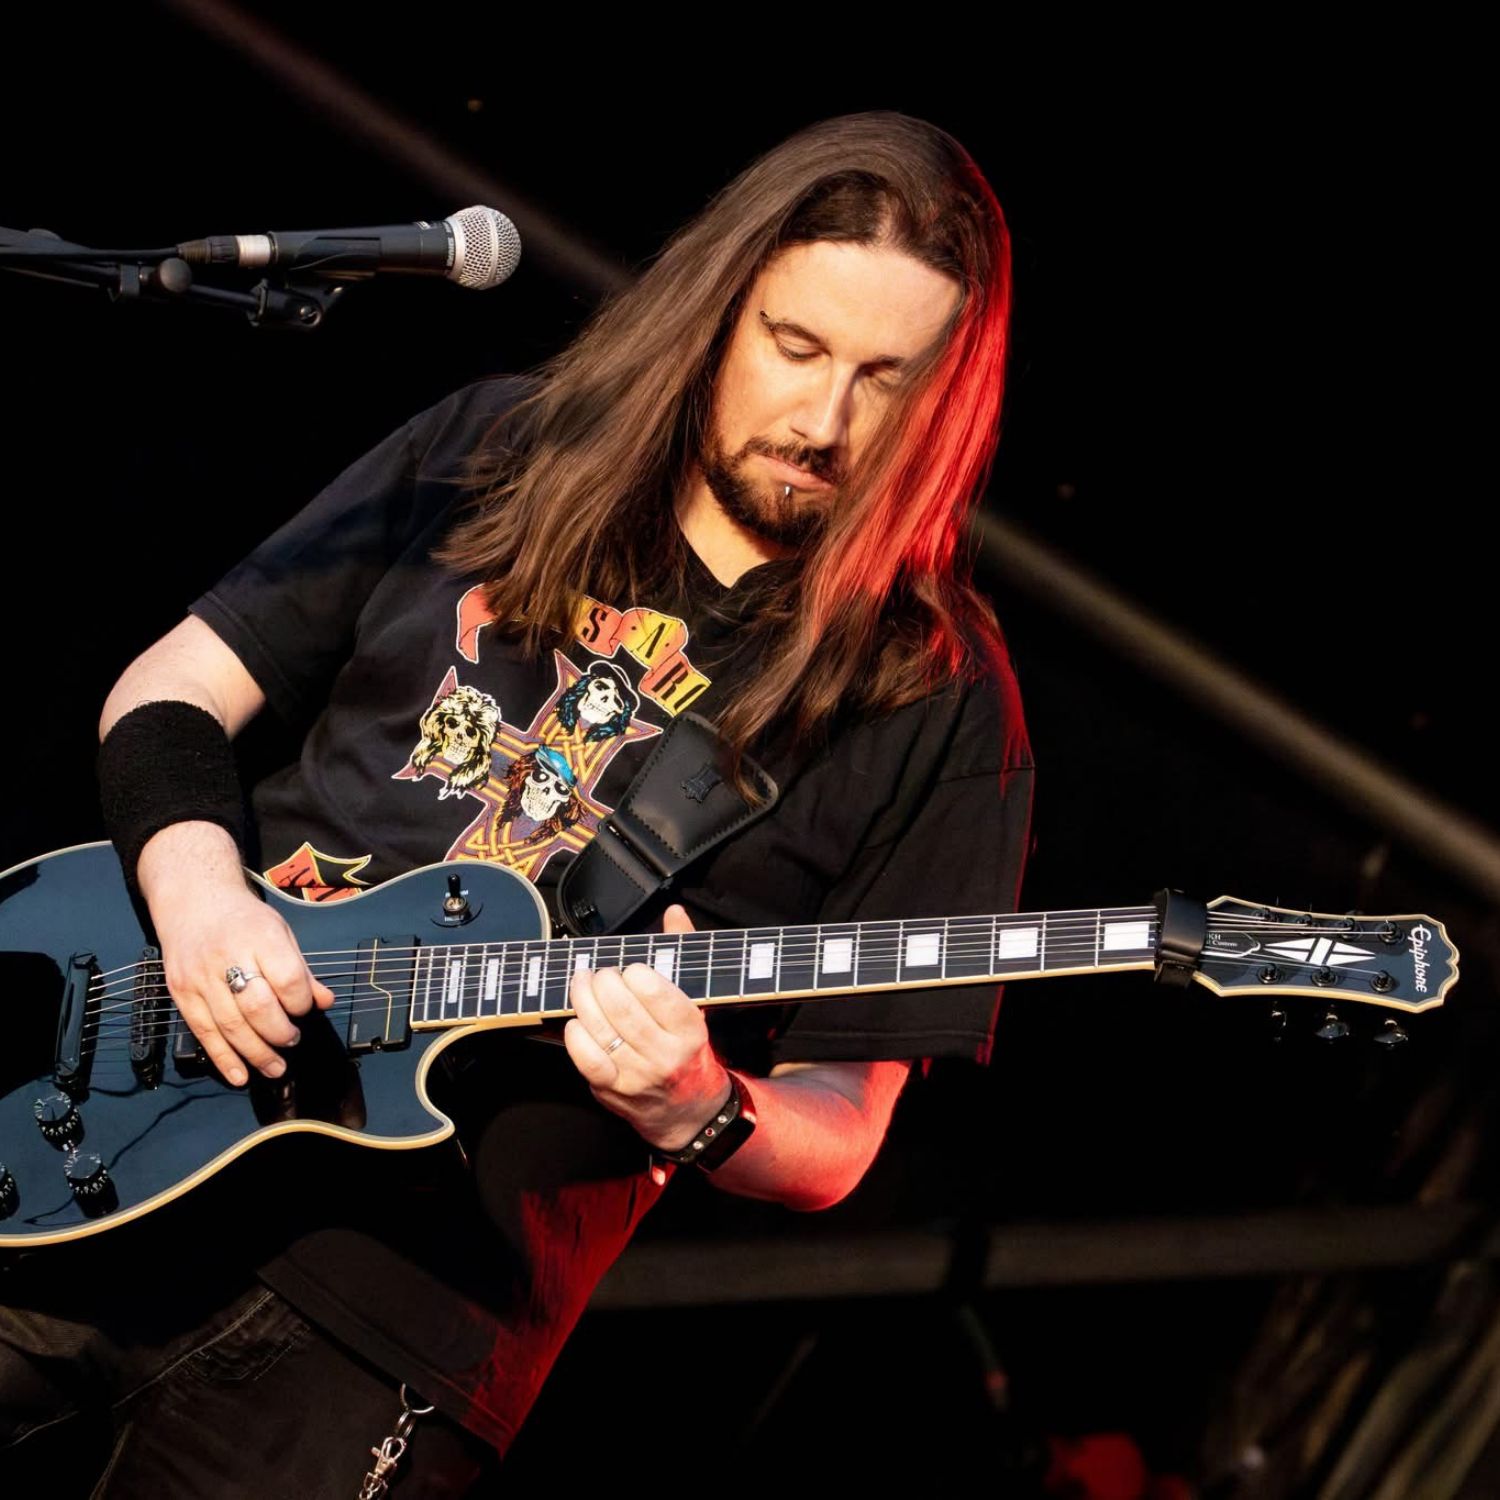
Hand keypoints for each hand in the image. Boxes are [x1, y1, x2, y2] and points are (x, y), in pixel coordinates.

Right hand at [139, 822, 334, 1085]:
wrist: (193, 902)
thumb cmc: (245, 920)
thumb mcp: (280, 933)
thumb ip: (301, 969)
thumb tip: (325, 1002)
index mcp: (260, 936)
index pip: (287, 978)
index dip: (299, 1003)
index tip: (304, 1010)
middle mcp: (227, 956)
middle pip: (257, 1007)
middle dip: (279, 1033)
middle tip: (293, 1041)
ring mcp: (200, 977)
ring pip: (230, 1026)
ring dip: (256, 1054)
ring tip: (275, 1068)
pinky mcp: (181, 993)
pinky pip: (204, 1033)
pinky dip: (223, 1058)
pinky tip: (240, 1075)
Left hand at [563, 903, 731, 1150]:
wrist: (688, 1111)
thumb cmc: (688, 1049)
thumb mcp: (697, 1004)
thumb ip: (682, 954)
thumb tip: (673, 912)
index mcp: (690, 1030)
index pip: (658, 994)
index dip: (635, 974)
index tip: (630, 969)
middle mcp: (665, 1056)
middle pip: (622, 1009)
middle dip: (603, 982)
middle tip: (600, 973)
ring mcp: (636, 1076)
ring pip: (600, 1030)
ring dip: (583, 999)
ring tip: (582, 983)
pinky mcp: (612, 1090)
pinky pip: (585, 1058)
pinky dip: (575, 1034)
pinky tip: (577, 1020)